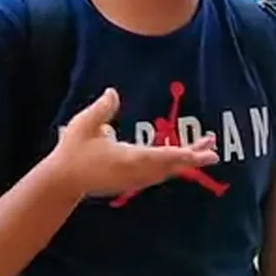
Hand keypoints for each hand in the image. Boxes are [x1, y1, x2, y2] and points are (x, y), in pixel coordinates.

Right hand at [47, 88, 218, 198]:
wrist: (61, 183)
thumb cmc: (72, 153)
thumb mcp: (83, 126)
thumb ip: (101, 109)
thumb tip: (113, 92)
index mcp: (129, 159)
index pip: (163, 157)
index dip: (185, 155)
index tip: (202, 152)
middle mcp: (137, 172)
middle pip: (171, 166)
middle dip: (193, 157)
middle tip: (214, 151)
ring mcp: (134, 180)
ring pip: (166, 171)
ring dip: (185, 161)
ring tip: (204, 150)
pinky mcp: (130, 182)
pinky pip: (158, 174)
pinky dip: (172, 165)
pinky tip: (180, 158)